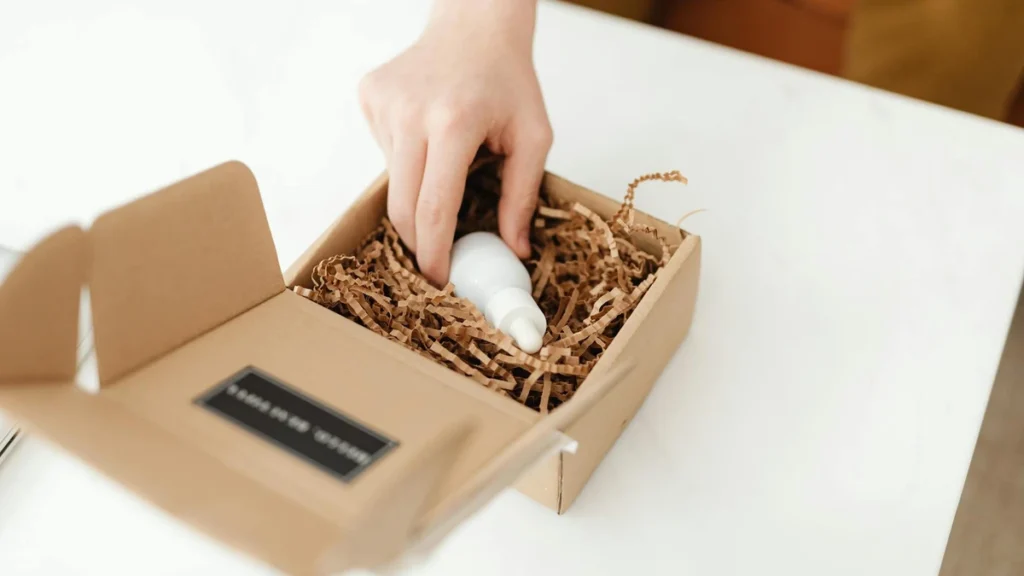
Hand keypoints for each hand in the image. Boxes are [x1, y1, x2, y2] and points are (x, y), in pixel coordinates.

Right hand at [358, 0, 551, 285]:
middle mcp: (410, 113)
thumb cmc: (508, 81)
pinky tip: (428, 135)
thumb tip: (515, 251)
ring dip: (417, 195)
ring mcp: (383, 104)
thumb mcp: (534, 137)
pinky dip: (407, 163)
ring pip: (393, 183)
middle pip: (403, 205)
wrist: (475, 26)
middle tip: (437, 260)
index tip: (440, 280)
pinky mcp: (369, 98)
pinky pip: (385, 155)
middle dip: (419, 242)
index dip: (434, 252)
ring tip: (447, 163)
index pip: (435, 207)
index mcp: (454, 122)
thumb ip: (522, 196)